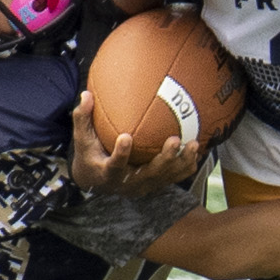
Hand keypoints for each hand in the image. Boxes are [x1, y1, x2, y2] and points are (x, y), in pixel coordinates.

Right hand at [68, 93, 202, 196]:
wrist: (96, 182)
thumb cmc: (89, 155)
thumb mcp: (82, 140)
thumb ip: (83, 118)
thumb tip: (86, 93)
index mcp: (107, 173)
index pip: (114, 165)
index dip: (121, 153)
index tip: (126, 137)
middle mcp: (126, 184)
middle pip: (148, 174)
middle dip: (164, 159)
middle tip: (174, 140)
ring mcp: (142, 186)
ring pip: (164, 177)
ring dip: (180, 162)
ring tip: (193, 144)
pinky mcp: (153, 185)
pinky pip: (172, 178)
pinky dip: (185, 166)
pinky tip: (197, 152)